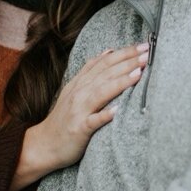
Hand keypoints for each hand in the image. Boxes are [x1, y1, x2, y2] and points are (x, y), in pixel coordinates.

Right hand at [18, 44, 149, 185]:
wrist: (43, 144)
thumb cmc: (64, 118)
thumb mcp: (74, 89)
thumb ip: (90, 71)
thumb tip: (109, 51)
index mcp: (80, 83)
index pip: (104, 62)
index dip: (124, 53)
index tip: (143, 46)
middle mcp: (79, 93)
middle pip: (106, 73)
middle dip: (127, 61)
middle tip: (147, 53)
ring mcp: (79, 110)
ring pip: (101, 92)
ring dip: (121, 81)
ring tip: (139, 72)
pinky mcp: (79, 129)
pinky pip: (93, 121)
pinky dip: (105, 115)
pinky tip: (118, 110)